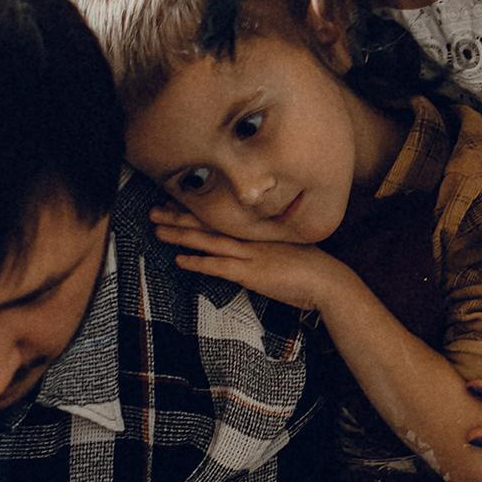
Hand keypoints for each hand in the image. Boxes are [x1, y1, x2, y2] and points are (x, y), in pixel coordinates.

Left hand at [148, 205, 342, 313]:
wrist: (327, 280)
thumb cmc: (309, 268)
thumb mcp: (283, 250)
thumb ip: (264, 249)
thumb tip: (250, 253)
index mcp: (256, 230)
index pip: (219, 215)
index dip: (195, 208)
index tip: (175, 201)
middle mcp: (250, 237)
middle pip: (208, 222)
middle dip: (179, 215)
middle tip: (154, 209)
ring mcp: (249, 254)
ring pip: (208, 240)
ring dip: (180, 234)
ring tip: (157, 229)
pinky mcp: (251, 273)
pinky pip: (219, 267)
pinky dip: (198, 262)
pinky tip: (180, 260)